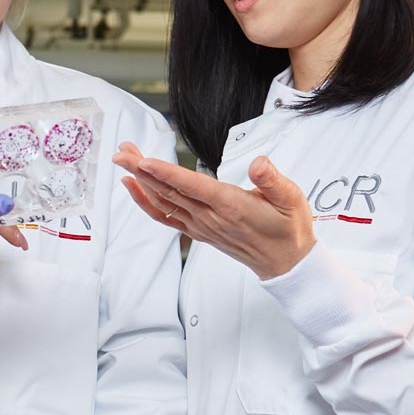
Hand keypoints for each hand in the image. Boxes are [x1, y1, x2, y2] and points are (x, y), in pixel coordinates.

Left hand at [113, 142, 313, 279]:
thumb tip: (258, 163)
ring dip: (140, 180)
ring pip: (163, 201)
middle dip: (141, 169)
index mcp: (230, 206)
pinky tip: (134, 188)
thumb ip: (272, 181)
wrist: (286, 263)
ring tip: (124, 160)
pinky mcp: (198, 231)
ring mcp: (201, 226)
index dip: (165, 173)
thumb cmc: (288, 229)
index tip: (142, 160)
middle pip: (168, 190)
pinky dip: (146, 203)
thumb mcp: (291, 199)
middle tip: (122, 151)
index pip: (191, 186)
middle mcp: (210, 217)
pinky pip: (166, 217)